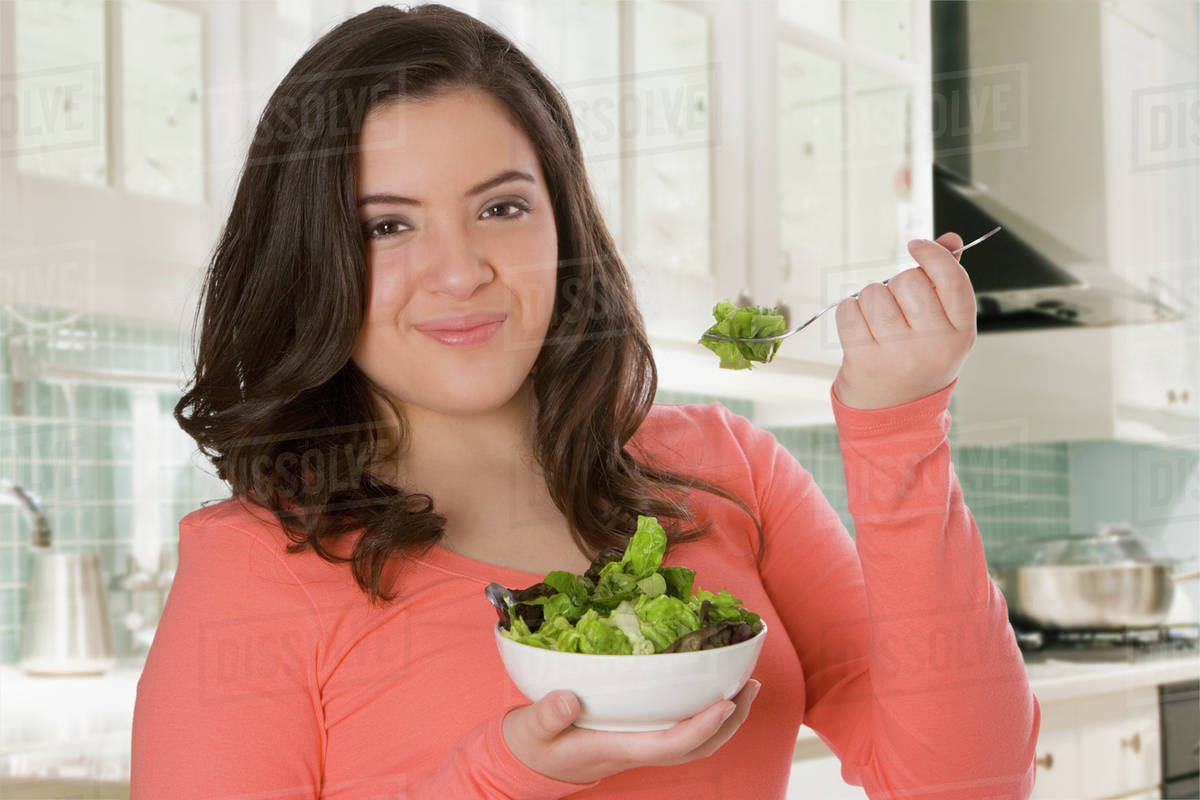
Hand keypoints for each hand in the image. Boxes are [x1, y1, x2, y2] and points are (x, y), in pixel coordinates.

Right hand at [502, 678, 761, 783]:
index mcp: (618, 749)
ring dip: (724, 718)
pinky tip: (709, 690)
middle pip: (695, 747)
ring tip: (743, 685)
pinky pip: (681, 731)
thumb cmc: (533, 742)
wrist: (529, 761)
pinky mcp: (639, 735)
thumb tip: (568, 699)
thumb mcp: (533, 727)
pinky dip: (703, 713)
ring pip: (693, 742)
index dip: (702, 727)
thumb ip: (548, 715)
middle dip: (729, 722)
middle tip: (750, 684)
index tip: (726, 702)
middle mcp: (637, 750)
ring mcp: (640, 745)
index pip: (670, 745)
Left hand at [831, 232, 975, 409]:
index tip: (915, 245)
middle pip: (907, 281)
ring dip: (869, 300)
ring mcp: (899, 355)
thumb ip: (946, 282)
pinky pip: (848, 310)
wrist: (893, 414)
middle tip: (896, 308)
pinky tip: (858, 330)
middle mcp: (934, 344)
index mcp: (961, 333)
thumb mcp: (944, 328)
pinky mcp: (864, 361)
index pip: (952, 278)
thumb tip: (950, 240)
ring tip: (877, 323)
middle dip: (895, 284)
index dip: (932, 254)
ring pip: (873, 293)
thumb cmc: (918, 360)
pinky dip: (848, 312)